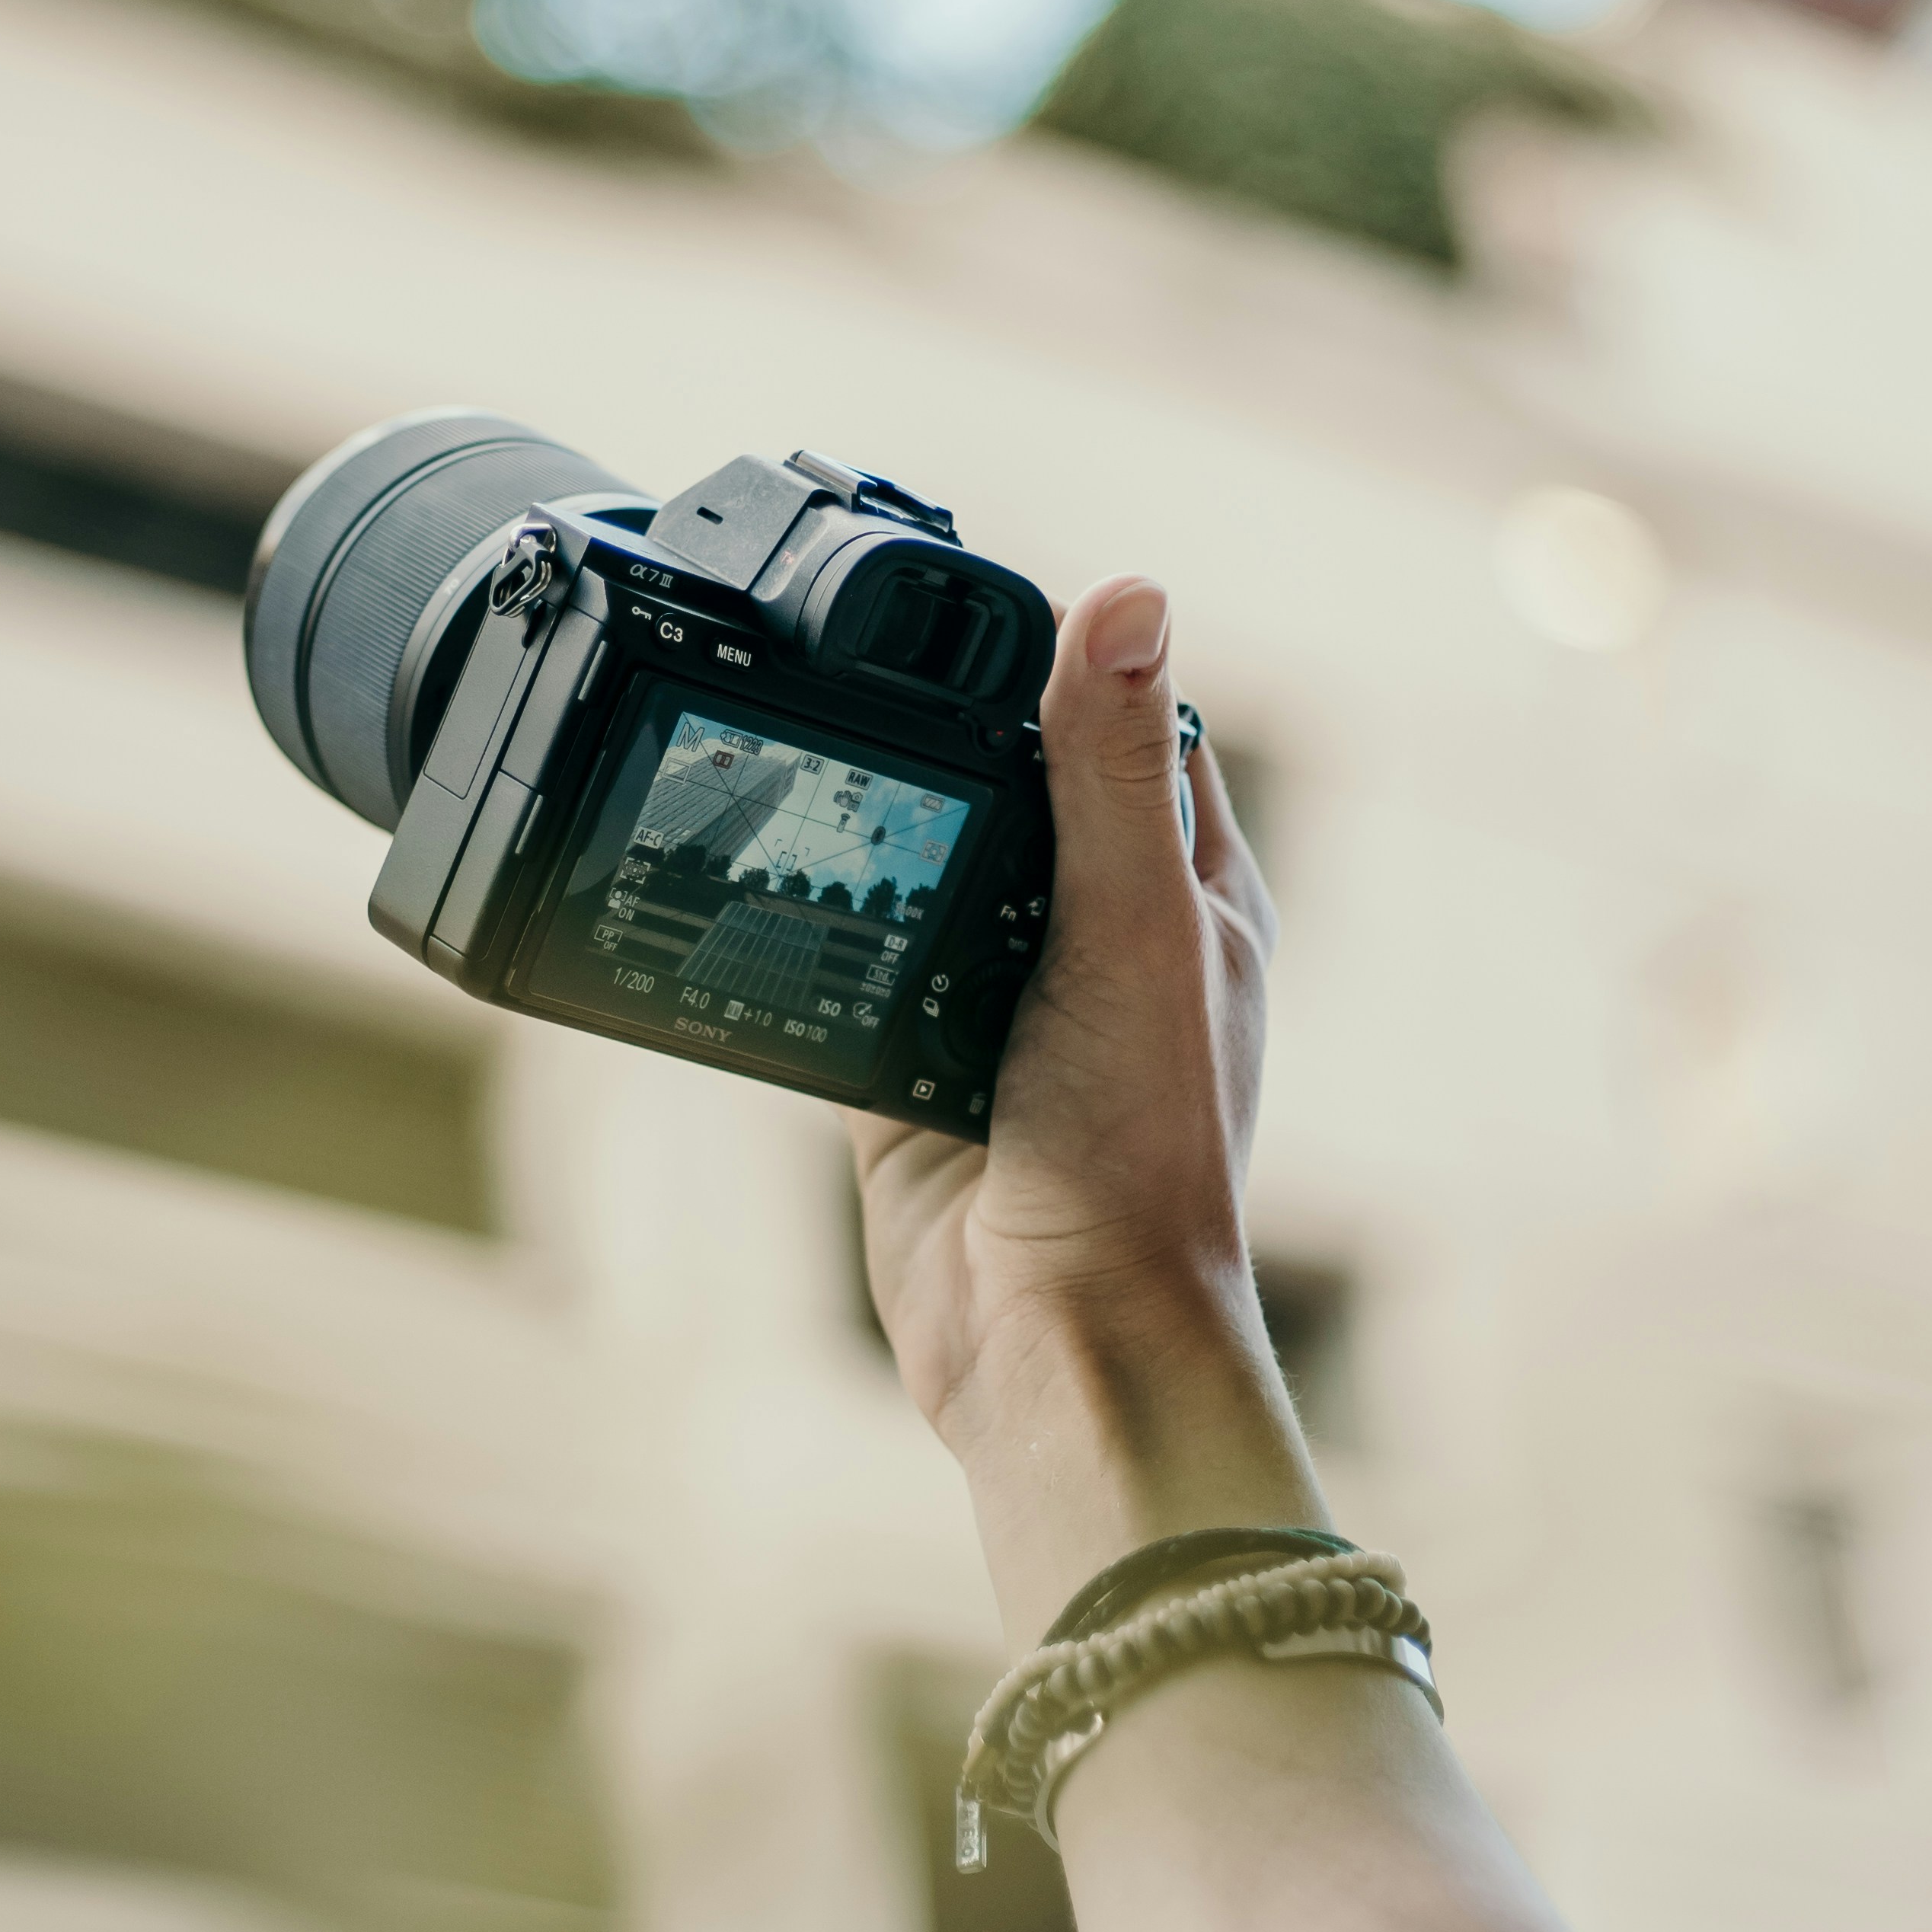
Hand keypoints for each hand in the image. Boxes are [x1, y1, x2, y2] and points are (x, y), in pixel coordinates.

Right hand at [849, 574, 1324, 1642]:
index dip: (1056, 657)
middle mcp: (1096, 938)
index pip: (1128, 725)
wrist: (1051, 1339)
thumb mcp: (1131, 929)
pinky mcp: (905, 1066)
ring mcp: (997, 1002)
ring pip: (915, 873)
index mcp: (1185, 892)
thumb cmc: (1140, 1149)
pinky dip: (800, 932)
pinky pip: (840, 970)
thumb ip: (1113, 769)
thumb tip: (1131, 592)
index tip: (960, 602)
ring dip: (861, 833)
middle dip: (929, 739)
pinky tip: (745, 881)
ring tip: (778, 750)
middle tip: (835, 666)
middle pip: (1001, 790)